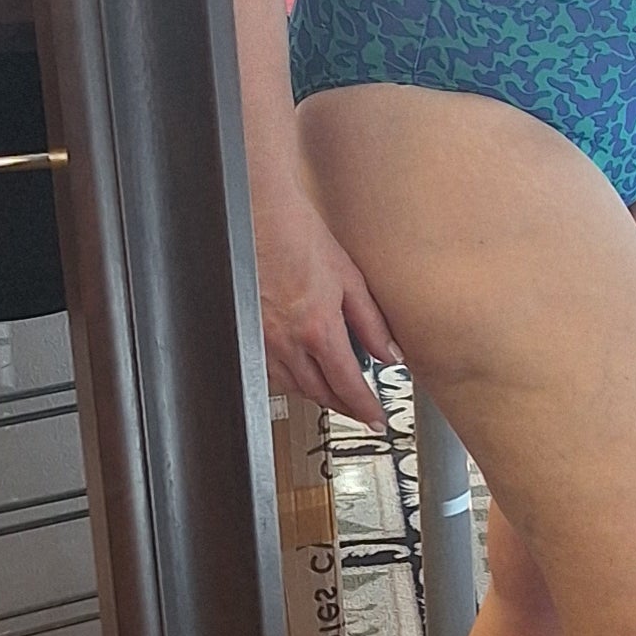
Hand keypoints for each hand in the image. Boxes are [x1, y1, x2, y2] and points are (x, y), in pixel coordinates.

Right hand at [256, 180, 397, 424]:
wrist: (259, 216)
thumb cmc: (300, 236)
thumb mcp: (350, 278)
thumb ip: (372, 323)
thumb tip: (390, 353)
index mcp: (318, 329)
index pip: (347, 385)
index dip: (364, 408)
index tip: (375, 419)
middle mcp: (287, 341)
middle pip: (318, 393)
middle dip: (342, 407)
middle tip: (359, 413)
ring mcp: (262, 338)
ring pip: (291, 387)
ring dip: (315, 396)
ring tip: (334, 396)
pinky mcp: (245, 330)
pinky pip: (267, 370)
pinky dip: (287, 380)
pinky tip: (298, 374)